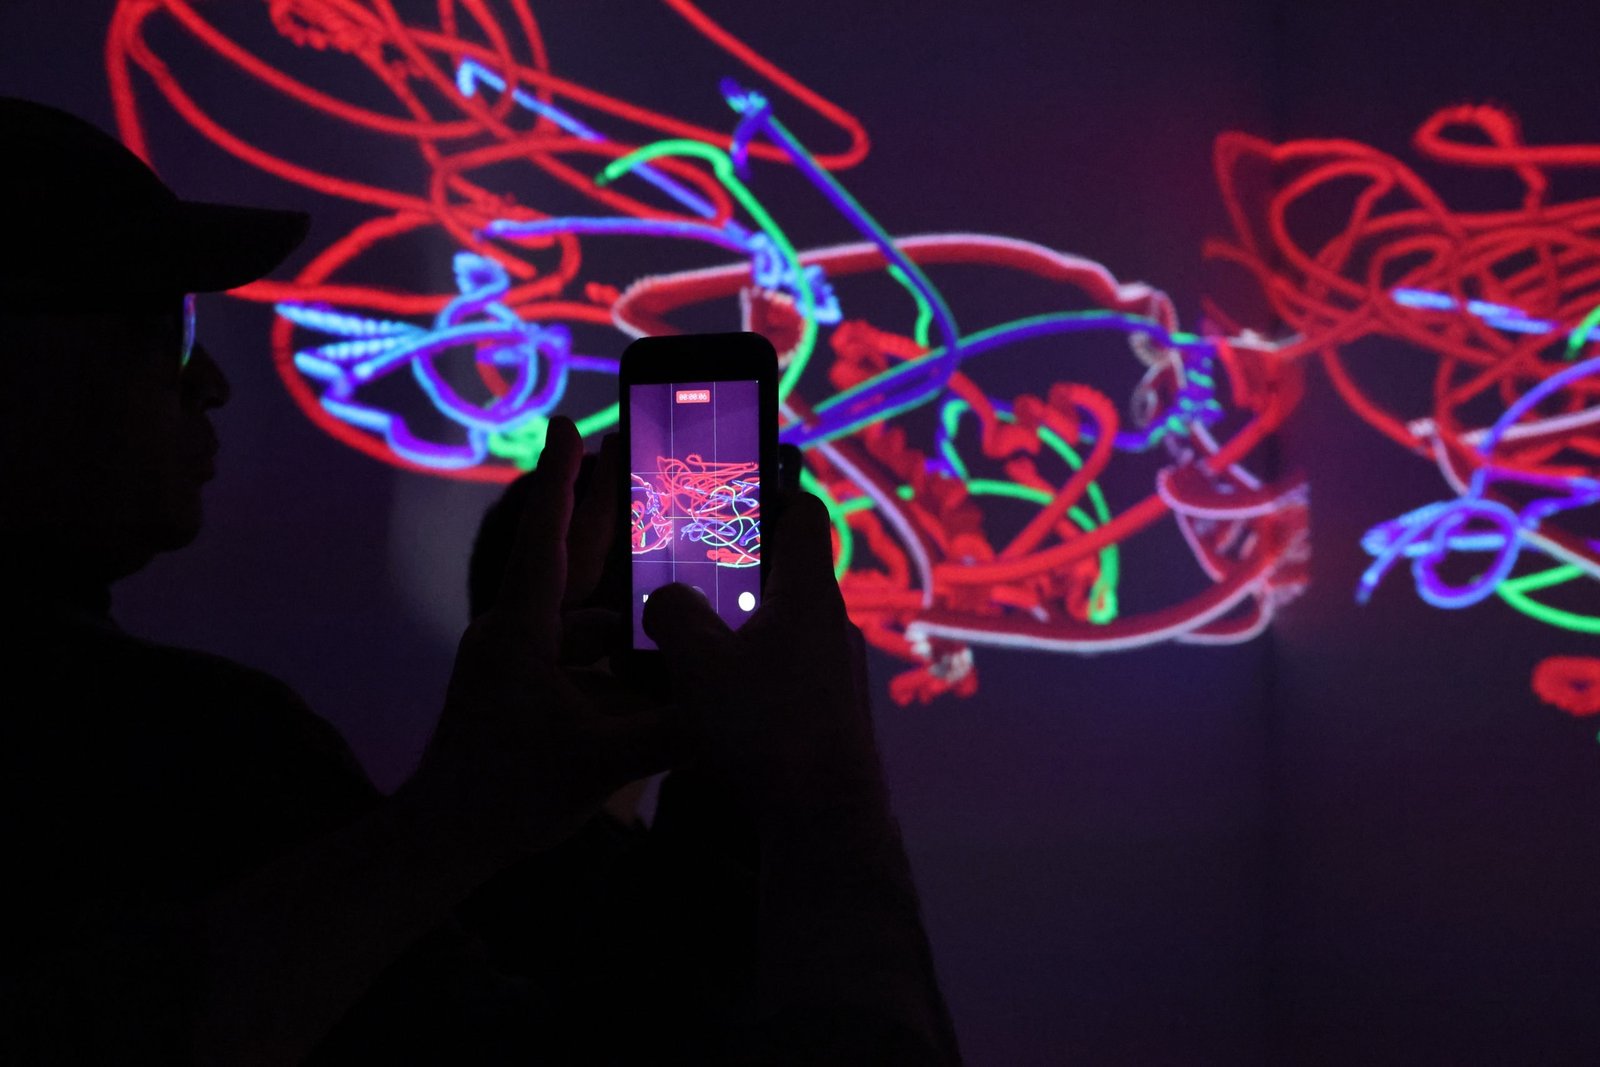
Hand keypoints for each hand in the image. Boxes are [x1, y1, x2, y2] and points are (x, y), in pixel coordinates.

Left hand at [416, 417, 674, 855]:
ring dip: (622, 609)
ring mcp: (516, 663)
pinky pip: (576, 656)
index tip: (570, 425)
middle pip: (569, 561)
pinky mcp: (523, 690)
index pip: (548, 541)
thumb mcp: (598, 764)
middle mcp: (514, 636)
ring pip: (580, 617)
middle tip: (632, 459)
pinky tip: (654, 679)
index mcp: (521, 634)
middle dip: (603, 512)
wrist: (444, 842)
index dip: (563, 481)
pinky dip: (613, 658)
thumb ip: (667, 735)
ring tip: (675, 600)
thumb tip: (729, 709)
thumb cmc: (505, 796)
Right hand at [642, 491, 886, 825]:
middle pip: (787, 575)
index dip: (772, 490)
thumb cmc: (764, 729)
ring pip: (786, 631)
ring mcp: (839, 673)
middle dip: (739, 572)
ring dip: (744, 631)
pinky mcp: (833, 715)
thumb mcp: (696, 661)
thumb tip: (667, 601)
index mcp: (807, 593)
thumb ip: (672, 613)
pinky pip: (791, 677)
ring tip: (695, 651)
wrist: (825, 818)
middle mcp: (834, 625)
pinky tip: (720, 708)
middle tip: (692, 576)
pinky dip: (757, 676)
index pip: (803, 513)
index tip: (737, 490)